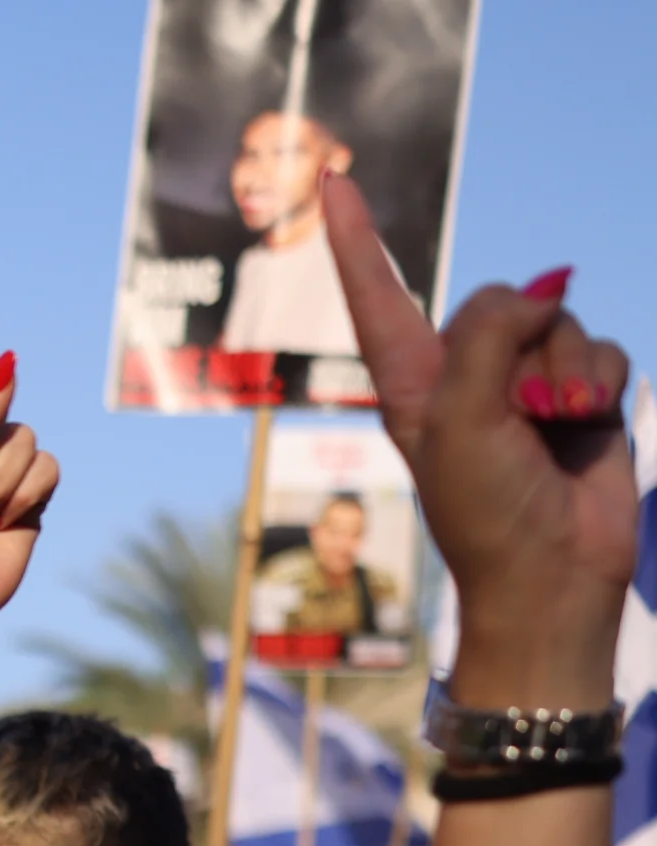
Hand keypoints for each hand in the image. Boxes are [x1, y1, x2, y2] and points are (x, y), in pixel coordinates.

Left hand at [330, 176, 632, 702]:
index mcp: (410, 381)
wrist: (552, 575)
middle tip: (519, 418)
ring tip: (552, 430)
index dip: (355, 238)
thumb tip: (539, 294)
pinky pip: (604, 350)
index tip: (331, 179)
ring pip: (560, 322)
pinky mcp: (580, 392)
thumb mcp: (460, 418)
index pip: (376, 295)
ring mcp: (524, 382)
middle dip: (525, 347)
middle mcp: (464, 374)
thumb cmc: (486, 510)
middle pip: (501, 300)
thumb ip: (488, 337)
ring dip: (567, 373)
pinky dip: (603, 383)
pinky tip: (587, 426)